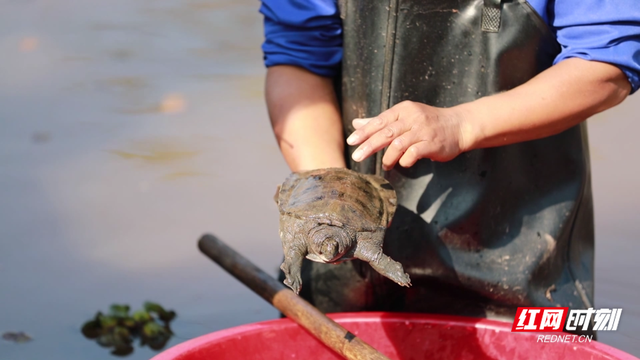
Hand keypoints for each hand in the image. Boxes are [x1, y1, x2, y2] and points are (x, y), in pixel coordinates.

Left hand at [346, 101, 468, 169]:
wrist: (458, 125)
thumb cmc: (428, 122)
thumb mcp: (404, 117)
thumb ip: (380, 122)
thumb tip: (356, 123)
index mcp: (403, 110)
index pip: (380, 121)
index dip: (364, 132)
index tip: (351, 141)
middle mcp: (412, 118)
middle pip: (386, 132)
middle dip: (369, 145)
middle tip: (357, 156)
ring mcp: (423, 130)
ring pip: (398, 144)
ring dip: (388, 157)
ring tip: (385, 165)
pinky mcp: (432, 143)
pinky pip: (413, 153)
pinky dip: (405, 160)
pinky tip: (402, 163)